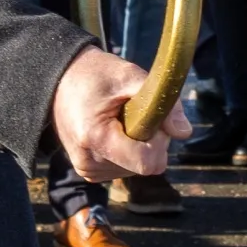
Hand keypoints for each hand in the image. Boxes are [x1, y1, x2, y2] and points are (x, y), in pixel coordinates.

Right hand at [53, 44, 186, 181]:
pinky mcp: (88, 172)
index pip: (146, 163)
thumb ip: (163, 104)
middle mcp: (89, 162)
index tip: (151, 119)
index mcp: (96, 139)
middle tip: (134, 113)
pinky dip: (127, 151)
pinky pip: (124, 169)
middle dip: (149, 142)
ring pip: (136, 170)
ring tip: (119, 120)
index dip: (159, 142)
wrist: (60, 78)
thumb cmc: (96, 74)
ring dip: (137, 146)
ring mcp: (87, 170)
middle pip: (144, 167)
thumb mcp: (131, 77)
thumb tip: (185, 132)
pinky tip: (113, 131)